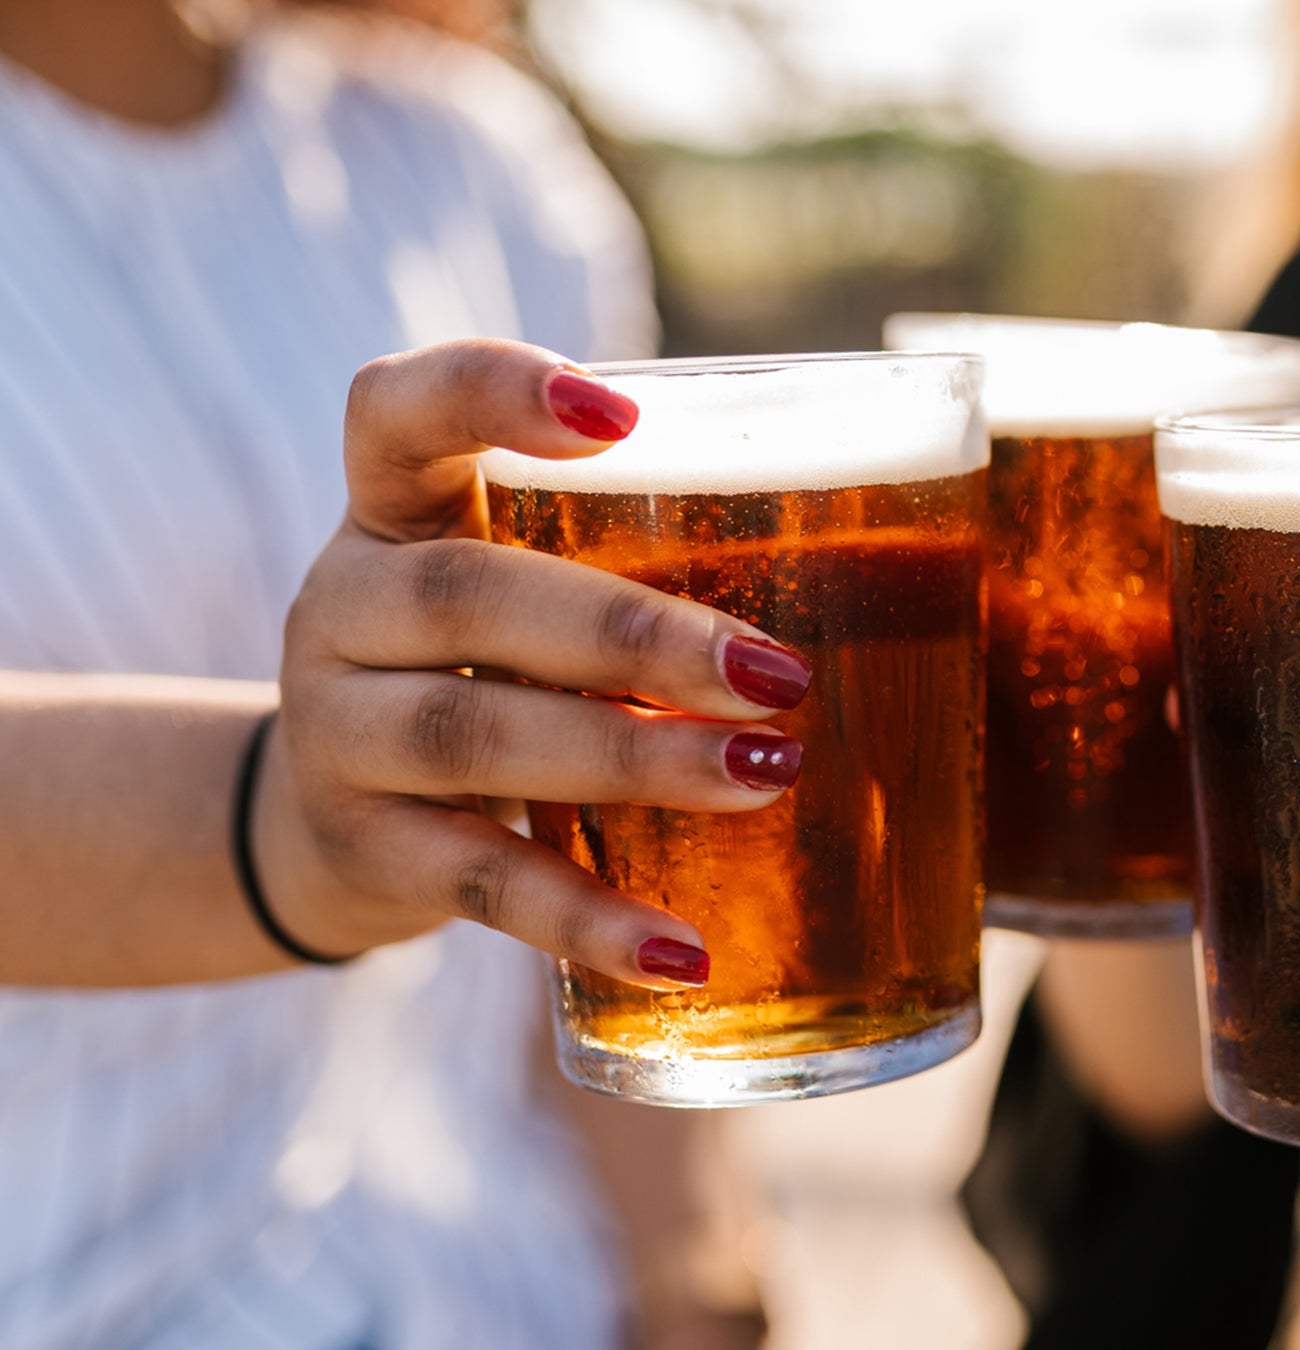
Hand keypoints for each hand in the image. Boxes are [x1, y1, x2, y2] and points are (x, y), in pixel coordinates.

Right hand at [253, 339, 816, 987]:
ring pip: (476, 736)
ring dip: (633, 758)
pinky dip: (588, 919)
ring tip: (768, 772)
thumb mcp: (520, 591)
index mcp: (393, 511)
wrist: (323, 826)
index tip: (618, 414)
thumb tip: (914, 570)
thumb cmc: (493, 670)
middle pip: (471, 595)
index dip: (490, 392)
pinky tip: (684, 951)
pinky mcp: (366, 855)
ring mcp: (336, 735)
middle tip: (781, 672)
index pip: (399, 412)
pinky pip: (482, 885)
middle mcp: (342, 606)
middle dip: (636, 634)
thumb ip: (637, 559)